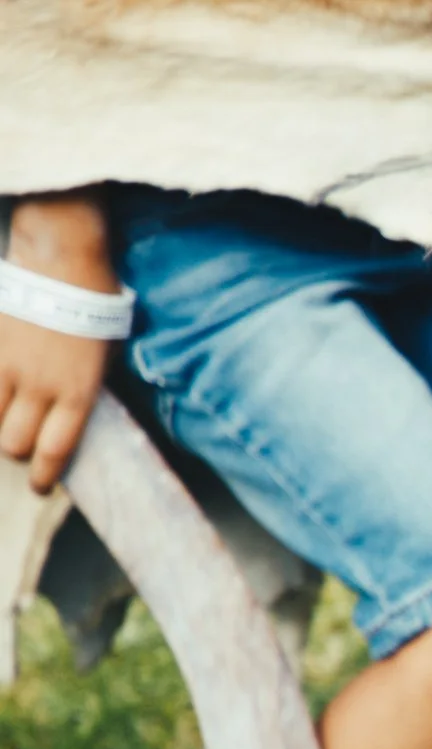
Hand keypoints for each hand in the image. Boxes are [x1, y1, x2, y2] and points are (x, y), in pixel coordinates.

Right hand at [2, 195, 118, 494]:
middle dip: (18, 453)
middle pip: (16, 442)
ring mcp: (9, 367)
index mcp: (78, 393)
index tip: (42, 487)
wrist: (62, 261)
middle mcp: (41, 387)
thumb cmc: (95, 306)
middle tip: (22, 449)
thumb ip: (85, 390)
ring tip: (4, 423)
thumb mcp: (105, 357)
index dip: (46, 476)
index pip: (56, 450)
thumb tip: (70, 414)